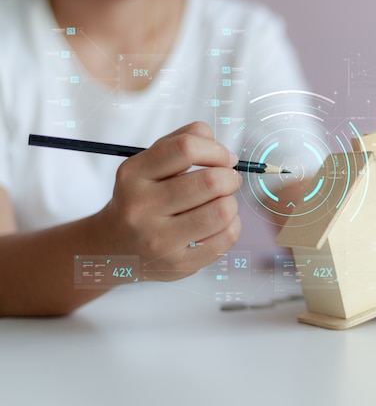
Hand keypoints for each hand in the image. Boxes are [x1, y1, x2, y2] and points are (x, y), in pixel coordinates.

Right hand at [97, 121, 242, 280]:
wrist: (112, 250)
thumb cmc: (142, 199)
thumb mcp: (147, 165)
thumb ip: (182, 142)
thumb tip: (221, 148)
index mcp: (133, 175)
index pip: (185, 149)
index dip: (215, 150)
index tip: (225, 158)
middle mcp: (142, 207)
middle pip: (210, 182)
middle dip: (230, 177)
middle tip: (228, 181)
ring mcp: (159, 240)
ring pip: (222, 211)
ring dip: (231, 202)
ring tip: (221, 203)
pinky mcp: (179, 264)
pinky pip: (226, 238)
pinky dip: (233, 225)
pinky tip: (219, 223)